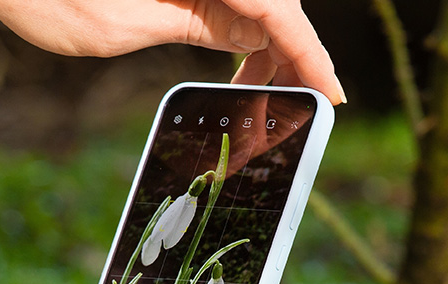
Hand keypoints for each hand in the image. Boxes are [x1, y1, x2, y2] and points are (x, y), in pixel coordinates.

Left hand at [0, 0, 345, 103]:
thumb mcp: (115, 28)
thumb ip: (189, 29)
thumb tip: (243, 43)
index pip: (277, 7)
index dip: (311, 54)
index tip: (332, 95)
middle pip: (275, 1)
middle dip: (292, 54)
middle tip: (292, 109)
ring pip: (255, 0)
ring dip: (268, 44)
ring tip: (259, 97)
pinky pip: (226, 0)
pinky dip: (241, 31)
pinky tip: (238, 66)